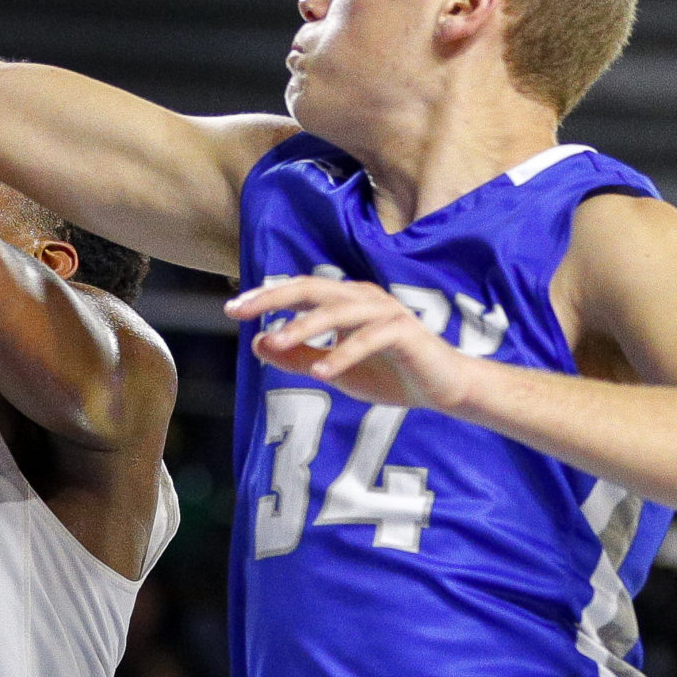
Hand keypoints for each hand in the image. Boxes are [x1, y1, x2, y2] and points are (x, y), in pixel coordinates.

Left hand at [224, 277, 474, 410]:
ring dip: (306, 327)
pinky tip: (322, 373)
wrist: (444, 388)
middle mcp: (363, 298)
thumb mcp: (334, 369)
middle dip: (275, 298)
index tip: (232, 309)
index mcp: (345, 301)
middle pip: (313, 288)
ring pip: (339, 311)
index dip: (266, 296)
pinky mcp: (405, 333)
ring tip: (278, 342)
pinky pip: (370, 339)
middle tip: (241, 311)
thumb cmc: (389, 373)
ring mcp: (386, 312)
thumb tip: (259, 343)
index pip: (299, 291)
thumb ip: (299, 356)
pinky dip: (344, 354)